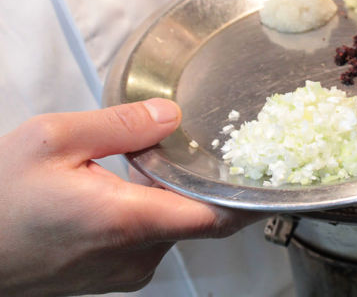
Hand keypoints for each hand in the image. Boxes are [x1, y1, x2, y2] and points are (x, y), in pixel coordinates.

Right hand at [0, 99, 260, 295]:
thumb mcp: (53, 140)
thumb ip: (120, 125)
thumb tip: (170, 116)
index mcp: (129, 220)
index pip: (217, 216)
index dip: (249, 196)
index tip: (267, 172)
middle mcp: (136, 255)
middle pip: (198, 217)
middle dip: (202, 181)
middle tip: (202, 145)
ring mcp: (124, 271)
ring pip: (174, 227)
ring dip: (172, 195)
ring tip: (150, 162)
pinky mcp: (112, 275)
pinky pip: (150, 239)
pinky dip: (152, 212)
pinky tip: (125, 187)